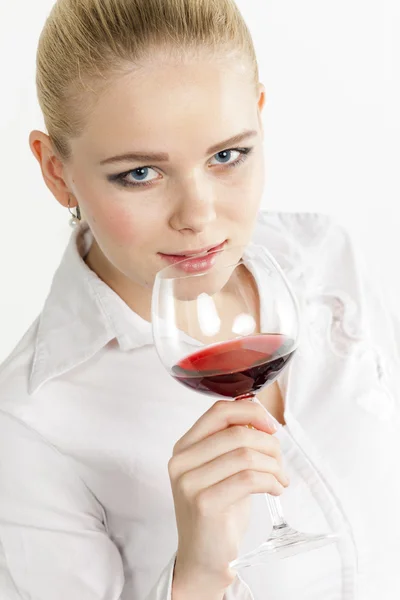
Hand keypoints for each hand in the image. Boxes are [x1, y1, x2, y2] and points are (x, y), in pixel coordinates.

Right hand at [169, 399, 288, 598]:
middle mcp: (181, 461)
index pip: (218, 411)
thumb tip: (262, 418)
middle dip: (268, 444)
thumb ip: (234, 443)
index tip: (271, 426)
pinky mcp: (204, 503)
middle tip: (280, 462)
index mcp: (184, 447)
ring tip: (280, 478)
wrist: (203, 559)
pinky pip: (248, 479)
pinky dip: (270, 481)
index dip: (250, 412)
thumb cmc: (218, 511)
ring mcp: (189, 482)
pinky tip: (275, 489)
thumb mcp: (222, 470)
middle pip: (236, 433)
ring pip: (245, 455)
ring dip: (273, 465)